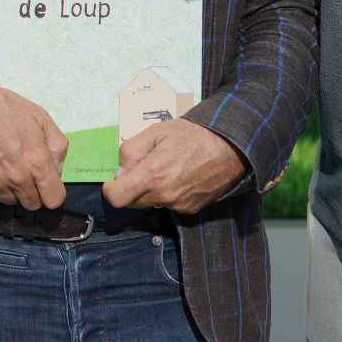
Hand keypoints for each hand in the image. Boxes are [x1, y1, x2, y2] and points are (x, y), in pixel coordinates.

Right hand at [0, 83, 67, 209]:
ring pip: (12, 201)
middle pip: (33, 205)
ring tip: (9, 167)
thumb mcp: (41, 118)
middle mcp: (18, 178)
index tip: (48, 184)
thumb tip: (57, 168)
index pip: (54, 200)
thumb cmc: (4, 108)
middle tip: (29, 172)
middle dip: (35, 192)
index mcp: (37, 162)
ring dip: (14, 190)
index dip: (53, 193)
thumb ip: (57, 146)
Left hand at [102, 120, 246, 213]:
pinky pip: (169, 205)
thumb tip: (119, 171)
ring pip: (151, 203)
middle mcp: (164, 196)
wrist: (230, 147)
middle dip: (131, 188)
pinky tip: (180, 176)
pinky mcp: (190, 209)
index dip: (111, 189)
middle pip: (132, 202)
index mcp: (152, 175)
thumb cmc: (192, 135)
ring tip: (166, 168)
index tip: (115, 179)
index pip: (116, 198)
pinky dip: (168, 194)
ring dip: (150, 191)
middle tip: (144, 167)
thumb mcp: (155, 132)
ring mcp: (178, 205)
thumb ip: (130, 151)